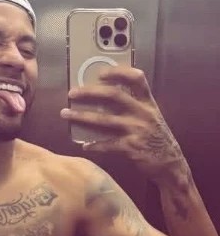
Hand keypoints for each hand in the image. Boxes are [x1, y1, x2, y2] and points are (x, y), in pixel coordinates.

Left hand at [60, 66, 185, 181]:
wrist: (170, 163)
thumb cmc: (155, 137)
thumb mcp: (150, 116)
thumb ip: (133, 106)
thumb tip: (101, 97)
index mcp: (147, 102)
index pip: (137, 78)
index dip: (118, 72)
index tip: (100, 72)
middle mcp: (143, 112)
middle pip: (114, 95)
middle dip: (89, 92)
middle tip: (72, 93)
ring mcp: (137, 129)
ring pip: (104, 119)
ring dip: (81, 116)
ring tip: (66, 114)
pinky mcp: (131, 147)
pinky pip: (107, 144)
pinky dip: (94, 145)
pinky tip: (84, 145)